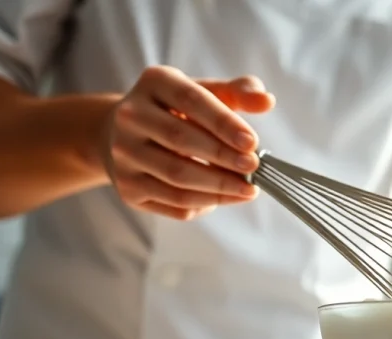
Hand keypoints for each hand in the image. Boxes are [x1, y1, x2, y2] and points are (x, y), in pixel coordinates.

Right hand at [102, 66, 274, 219]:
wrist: (124, 135)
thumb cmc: (177, 112)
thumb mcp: (206, 93)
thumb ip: (237, 93)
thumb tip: (266, 101)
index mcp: (154, 83)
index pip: (191, 101)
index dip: (224, 123)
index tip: (252, 142)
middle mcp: (131, 116)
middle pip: (181, 140)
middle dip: (223, 157)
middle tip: (253, 168)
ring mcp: (124, 154)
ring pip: (177, 176)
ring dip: (218, 186)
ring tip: (248, 188)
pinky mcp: (128, 187)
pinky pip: (172, 202)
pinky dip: (205, 203)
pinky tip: (227, 197)